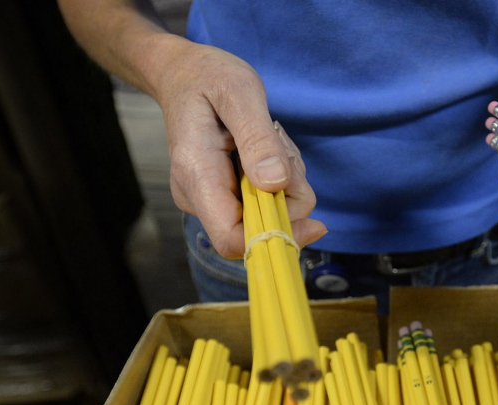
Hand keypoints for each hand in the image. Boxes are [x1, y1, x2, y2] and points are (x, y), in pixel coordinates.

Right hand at [151, 41, 326, 257]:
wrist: (184, 74)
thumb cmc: (208, 77)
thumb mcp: (238, 93)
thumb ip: (257, 139)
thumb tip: (276, 184)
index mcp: (197, 175)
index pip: (232, 238)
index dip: (274, 236)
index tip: (313, 219)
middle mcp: (198, 198)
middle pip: (259, 227)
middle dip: (288, 195)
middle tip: (280, 146)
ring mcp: (209, 200)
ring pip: (268, 214)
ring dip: (286, 182)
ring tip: (270, 139)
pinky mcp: (223, 196)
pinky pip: (264, 202)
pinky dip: (279, 180)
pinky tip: (266, 149)